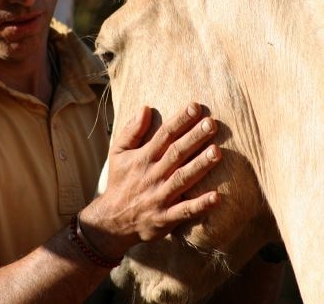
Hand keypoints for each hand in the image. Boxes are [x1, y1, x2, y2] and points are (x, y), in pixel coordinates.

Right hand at [81, 103, 220, 258]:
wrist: (111, 221)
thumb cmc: (120, 181)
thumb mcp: (118, 153)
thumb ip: (132, 131)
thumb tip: (145, 108)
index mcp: (143, 158)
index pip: (164, 135)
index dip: (180, 120)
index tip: (196, 107)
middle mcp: (153, 175)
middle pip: (176, 153)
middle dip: (194, 138)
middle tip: (211, 123)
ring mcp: (160, 197)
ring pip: (182, 179)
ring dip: (200, 166)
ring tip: (217, 152)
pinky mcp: (165, 218)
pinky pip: (185, 211)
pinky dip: (201, 205)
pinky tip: (217, 197)